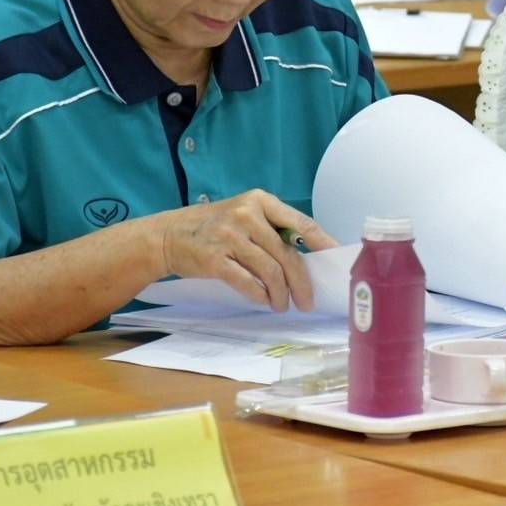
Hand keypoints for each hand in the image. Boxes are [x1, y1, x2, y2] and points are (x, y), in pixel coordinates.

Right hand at [157, 189, 335, 310]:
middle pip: (287, 254)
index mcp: (260, 201)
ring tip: (283, 305)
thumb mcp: (245, 214)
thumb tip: (308, 257)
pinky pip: (248, 283)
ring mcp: (230, 236)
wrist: (169, 235)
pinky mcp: (215, 259)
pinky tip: (264, 301)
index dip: (322, 243)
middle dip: (302, 282)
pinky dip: (260, 296)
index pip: (301, 223)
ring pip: (270, 272)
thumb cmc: (215, 227)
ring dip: (281, 294)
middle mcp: (247, 215)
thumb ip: (272, 228)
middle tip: (308, 301)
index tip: (335, 259)